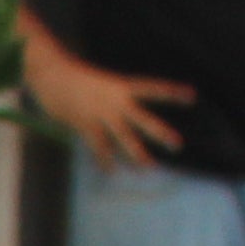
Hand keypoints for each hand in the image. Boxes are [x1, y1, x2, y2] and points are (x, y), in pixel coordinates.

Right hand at [27, 47, 192, 170]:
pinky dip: (104, 160)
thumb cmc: (71, 78)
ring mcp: (101, 113)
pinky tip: (110, 171)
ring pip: (124, 137)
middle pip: (144, 120)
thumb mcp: (96, 86)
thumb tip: (106, 124)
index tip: (192, 96)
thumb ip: (106, 103)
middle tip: (177, 145)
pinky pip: (98, 146)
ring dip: (137, 154)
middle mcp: (116, 101)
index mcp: (121, 86)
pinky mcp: (84, 123)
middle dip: (161, 133)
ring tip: (149, 168)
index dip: (172, 92)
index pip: (152, 89)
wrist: (51, 74)